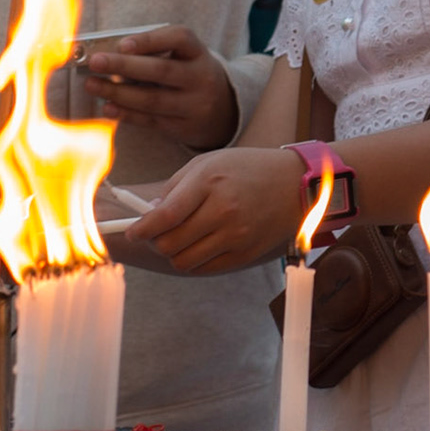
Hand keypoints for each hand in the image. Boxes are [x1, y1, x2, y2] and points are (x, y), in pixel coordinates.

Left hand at [83, 27, 237, 148]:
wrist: (224, 112)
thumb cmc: (191, 75)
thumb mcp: (186, 59)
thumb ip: (156, 53)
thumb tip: (109, 53)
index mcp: (199, 54)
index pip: (180, 38)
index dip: (150, 40)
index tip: (121, 44)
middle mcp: (201, 78)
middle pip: (161, 71)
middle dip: (124, 65)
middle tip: (95, 61)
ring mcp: (194, 105)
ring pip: (152, 99)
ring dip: (118, 91)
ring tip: (91, 84)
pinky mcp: (184, 127)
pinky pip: (150, 120)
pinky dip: (126, 113)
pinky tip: (108, 107)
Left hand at [126, 146, 299, 273]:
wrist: (297, 184)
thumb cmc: (248, 168)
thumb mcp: (209, 163)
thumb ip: (176, 187)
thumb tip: (149, 214)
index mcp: (210, 182)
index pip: (165, 215)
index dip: (141, 228)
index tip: (132, 232)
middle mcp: (224, 211)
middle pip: (170, 243)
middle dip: (155, 240)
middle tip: (155, 233)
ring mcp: (236, 235)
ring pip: (184, 260)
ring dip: (174, 252)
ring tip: (179, 237)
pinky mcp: (245, 254)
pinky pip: (204, 268)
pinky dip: (194, 259)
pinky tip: (199, 243)